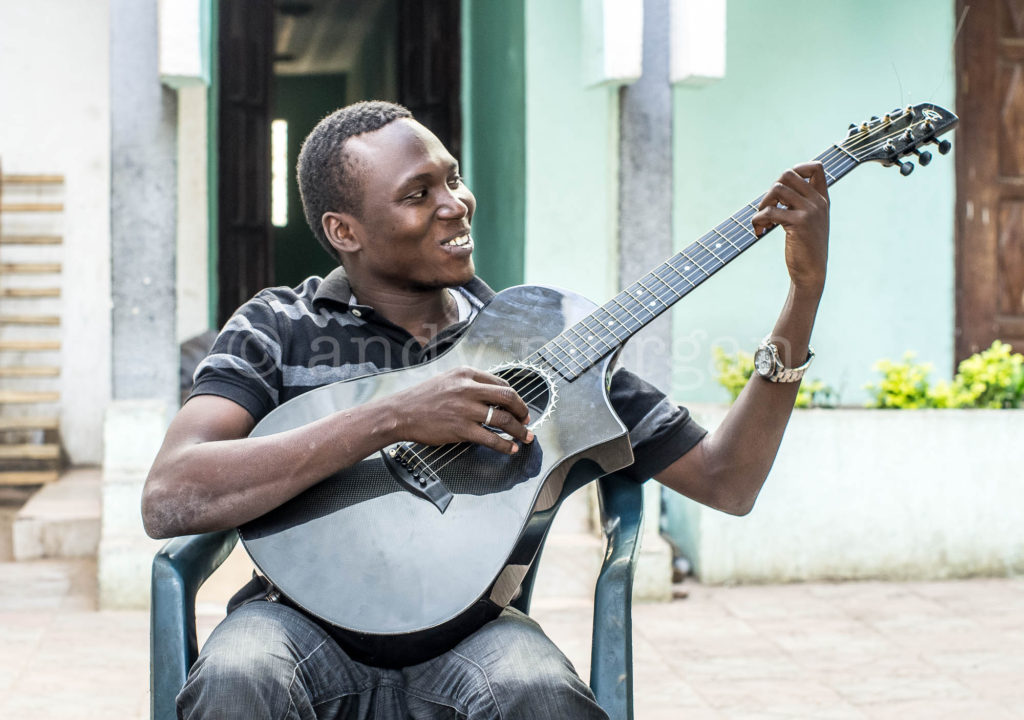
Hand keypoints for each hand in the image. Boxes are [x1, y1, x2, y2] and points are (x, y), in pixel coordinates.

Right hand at [388, 367, 532, 453]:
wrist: (400, 412)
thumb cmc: (421, 398)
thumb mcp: (447, 380)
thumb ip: (469, 384)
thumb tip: (491, 396)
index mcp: (466, 374)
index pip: (501, 383)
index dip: (515, 397)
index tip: (519, 406)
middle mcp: (468, 388)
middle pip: (508, 397)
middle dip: (523, 411)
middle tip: (527, 420)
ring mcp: (466, 409)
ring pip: (503, 419)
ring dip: (519, 430)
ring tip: (526, 437)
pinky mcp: (461, 429)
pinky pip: (491, 438)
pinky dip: (505, 445)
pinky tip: (511, 448)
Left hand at [751, 161, 829, 297]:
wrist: (812, 273)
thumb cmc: (806, 248)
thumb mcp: (809, 221)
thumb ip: (800, 203)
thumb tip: (777, 188)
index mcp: (822, 199)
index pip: (816, 166)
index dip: (796, 168)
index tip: (784, 189)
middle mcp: (818, 202)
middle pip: (788, 174)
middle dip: (771, 188)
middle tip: (768, 208)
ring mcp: (810, 211)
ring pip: (777, 189)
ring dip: (762, 204)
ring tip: (762, 221)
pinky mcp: (799, 223)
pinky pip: (770, 211)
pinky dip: (757, 220)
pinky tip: (758, 232)